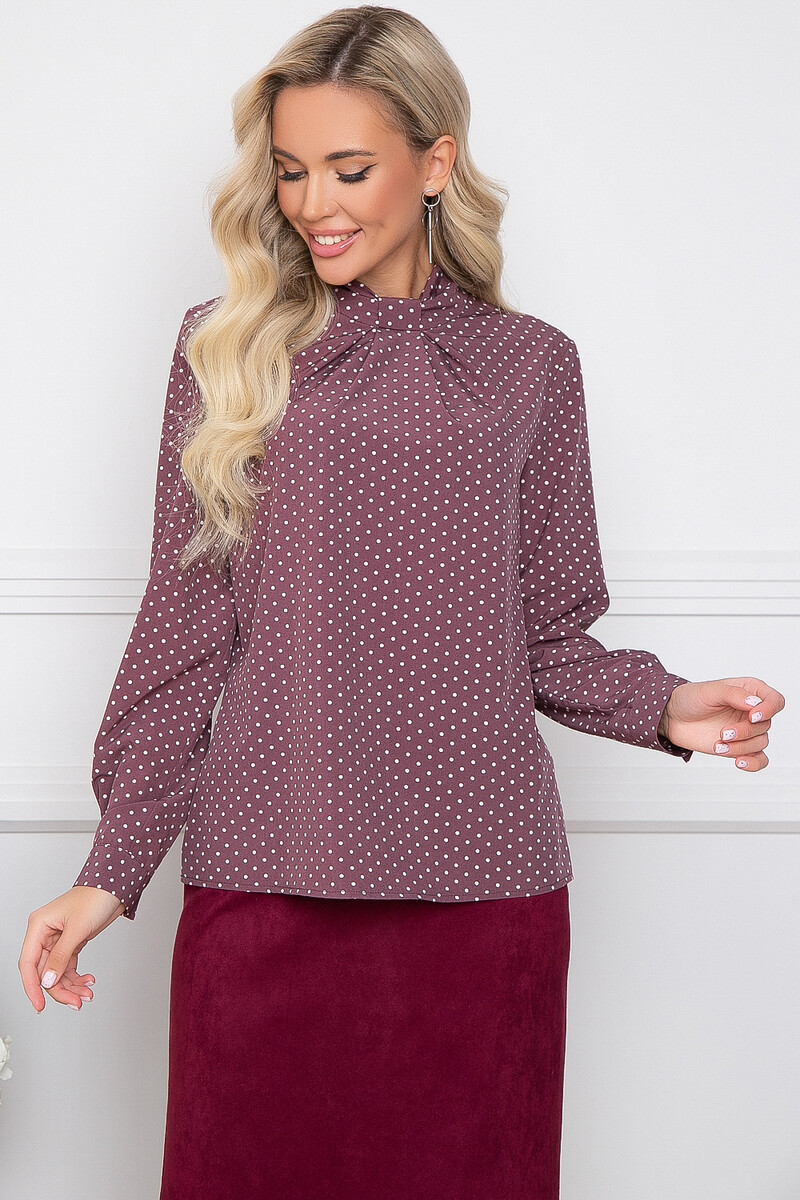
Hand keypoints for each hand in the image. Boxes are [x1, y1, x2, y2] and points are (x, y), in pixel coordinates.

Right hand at [18, 886, 125, 1012]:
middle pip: (45, 972)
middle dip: (60, 990)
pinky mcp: (71, 943)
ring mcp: (57, 940)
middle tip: (76, 1002)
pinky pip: (68, 967)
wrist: (115, 888)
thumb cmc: (95, 897)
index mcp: (38, 926)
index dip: (32, 987)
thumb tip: (48, 980)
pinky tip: (88, 981)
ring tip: (87, 993)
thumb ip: (61, 956)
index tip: (39, 1005)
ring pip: (57, 973)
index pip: (28, 964)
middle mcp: (45, 935)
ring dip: (71, 986)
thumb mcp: (77, 928)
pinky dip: (77, 977)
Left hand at [659, 677, 784, 769]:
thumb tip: (755, 704)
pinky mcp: (739, 747)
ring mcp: (746, 731)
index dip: (769, 709)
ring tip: (718, 745)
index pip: (775, 701)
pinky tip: (739, 762)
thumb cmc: (690, 699)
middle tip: (723, 733)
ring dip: (740, 747)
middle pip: (766, 725)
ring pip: (760, 743)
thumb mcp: (709, 690)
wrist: (672, 718)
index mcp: (749, 692)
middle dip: (745, 732)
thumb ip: (734, 694)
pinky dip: (753, 763)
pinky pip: (759, 759)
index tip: (753, 716)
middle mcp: (751, 712)